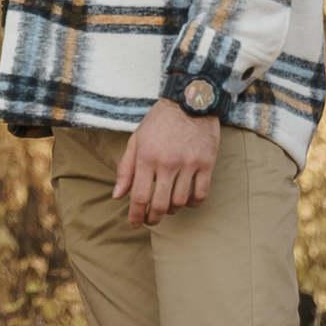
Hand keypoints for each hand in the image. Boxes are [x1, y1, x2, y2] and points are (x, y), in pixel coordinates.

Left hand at [113, 97, 220, 225]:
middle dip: (153, 218)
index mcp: (147, 156)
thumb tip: (118, 196)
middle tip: (150, 220)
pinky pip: (201, 194)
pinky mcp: (206, 163)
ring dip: (172, 211)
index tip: (134, 223)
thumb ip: (126, 168)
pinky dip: (193, 203)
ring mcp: (189, 164)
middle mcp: (168, 162)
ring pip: (180, 202)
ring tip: (167, 208)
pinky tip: (186, 201)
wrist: (189, 101)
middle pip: (160, 204)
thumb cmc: (159, 122)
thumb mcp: (137, 140)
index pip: (140, 196)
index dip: (136, 215)